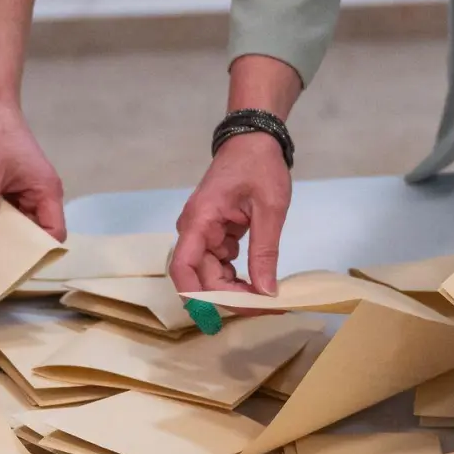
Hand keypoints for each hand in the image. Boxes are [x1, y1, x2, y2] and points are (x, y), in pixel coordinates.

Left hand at [0, 106, 65, 241]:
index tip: (15, 263)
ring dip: (6, 234)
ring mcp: (31, 192)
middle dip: (19, 246)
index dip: (39, 250)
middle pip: (39, 232)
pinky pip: (12, 213)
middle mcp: (44, 195)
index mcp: (47, 192)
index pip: (54, 233)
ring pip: (23, 224)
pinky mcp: (17, 189)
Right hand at [170, 134, 291, 299]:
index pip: (183, 268)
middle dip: (231, 298)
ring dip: (235, 291)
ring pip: (210, 275)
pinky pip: (220, 265)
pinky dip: (238, 277)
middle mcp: (194, 230)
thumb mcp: (270, 208)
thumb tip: (266, 292)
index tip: (228, 313)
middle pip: (200, 277)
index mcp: (199, 220)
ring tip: (267, 299)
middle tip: (267, 307)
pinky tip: (260, 281)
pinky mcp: (214, 235)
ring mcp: (203, 234)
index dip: (199, 297)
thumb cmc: (260, 166)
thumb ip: (265, 251)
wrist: (253, 140)